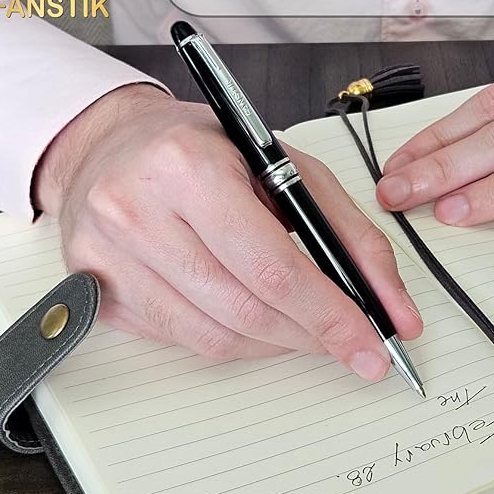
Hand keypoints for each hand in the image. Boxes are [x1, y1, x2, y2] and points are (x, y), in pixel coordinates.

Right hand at [34, 84, 421, 378]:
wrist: (115, 147)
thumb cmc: (205, 149)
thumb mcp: (287, 167)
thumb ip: (349, 234)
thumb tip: (393, 308)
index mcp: (189, 168)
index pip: (273, 268)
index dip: (331, 317)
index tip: (371, 346)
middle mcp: (136, 212)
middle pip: (246, 310)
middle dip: (312, 336)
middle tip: (351, 344)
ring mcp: (109, 257)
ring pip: (215, 337)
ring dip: (276, 343)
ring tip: (305, 329)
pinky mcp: (100, 289)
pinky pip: (184, 340)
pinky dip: (234, 340)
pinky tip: (255, 321)